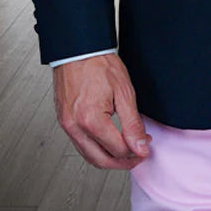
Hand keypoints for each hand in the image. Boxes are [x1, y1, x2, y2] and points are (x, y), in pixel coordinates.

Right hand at [53, 52, 151, 169]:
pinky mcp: (64, 122)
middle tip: (139, 153)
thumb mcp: (124, 92)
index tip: (147, 144)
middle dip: (124, 162)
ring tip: (126, 150)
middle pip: (102, 161)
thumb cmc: (98, 64)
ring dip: (109, 158)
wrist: (78, 49)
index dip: (137, 150)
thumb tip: (141, 147)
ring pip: (89, 157)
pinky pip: (80, 146)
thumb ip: (133, 124)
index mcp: (91, 120)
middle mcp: (75, 127)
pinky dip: (96, 149)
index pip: (118, 150)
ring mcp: (67, 126)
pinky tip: (108, 142)